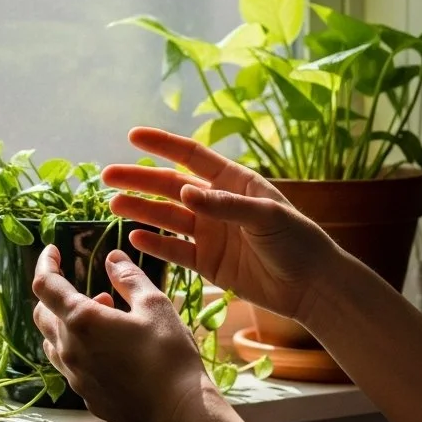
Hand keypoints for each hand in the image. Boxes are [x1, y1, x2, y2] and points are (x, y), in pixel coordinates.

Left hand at [32, 245, 211, 421]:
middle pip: (42, 315)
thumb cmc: (169, 354)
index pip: (45, 285)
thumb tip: (112, 258)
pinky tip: (108, 349)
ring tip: (102, 316)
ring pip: (53, 343)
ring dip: (66, 324)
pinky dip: (79, 349)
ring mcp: (75, 378)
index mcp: (81, 321)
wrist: (179, 413)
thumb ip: (128, 277)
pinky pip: (71, 367)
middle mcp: (70, 350)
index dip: (46, 263)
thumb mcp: (154, 304)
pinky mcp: (87, 398)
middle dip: (55, 296)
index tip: (53, 251)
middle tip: (85, 288)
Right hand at [103, 128, 335, 325]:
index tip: (133, 135)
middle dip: (140, 180)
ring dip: (141, 211)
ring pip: (168, 218)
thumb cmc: (297, 241)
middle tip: (108, 176)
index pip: (191, 156)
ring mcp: (211, 234)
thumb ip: (225, 205)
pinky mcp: (209, 264)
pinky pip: (176, 250)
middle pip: (170, 187)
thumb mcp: (265, 216)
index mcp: (233, 182)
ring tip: (114, 205)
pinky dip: (155, 244)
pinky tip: (135, 237)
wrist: (313, 286)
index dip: (162, 144)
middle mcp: (216, 204)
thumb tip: (185, 193)